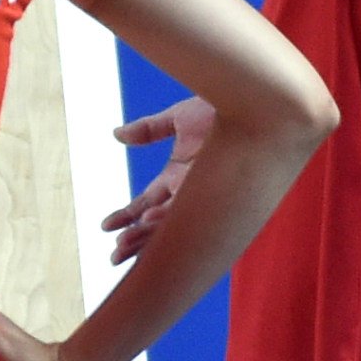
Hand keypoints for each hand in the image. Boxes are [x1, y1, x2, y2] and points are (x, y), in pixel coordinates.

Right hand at [101, 97, 216, 264]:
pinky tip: (149, 223)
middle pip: (156, 224)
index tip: (105, 227)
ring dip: (147, 237)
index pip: (146, 203)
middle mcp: (189, 191)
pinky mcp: (217, 189)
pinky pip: (190, 210)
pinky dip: (169, 217)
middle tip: (114, 259)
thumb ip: (148, 130)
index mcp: (176, 177)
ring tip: (124, 248)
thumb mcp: (177, 119)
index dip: (126, 216)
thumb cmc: (221, 109)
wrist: (255, 102)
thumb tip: (117, 135)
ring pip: (171, 224)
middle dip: (135, 241)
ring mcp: (204, 192)